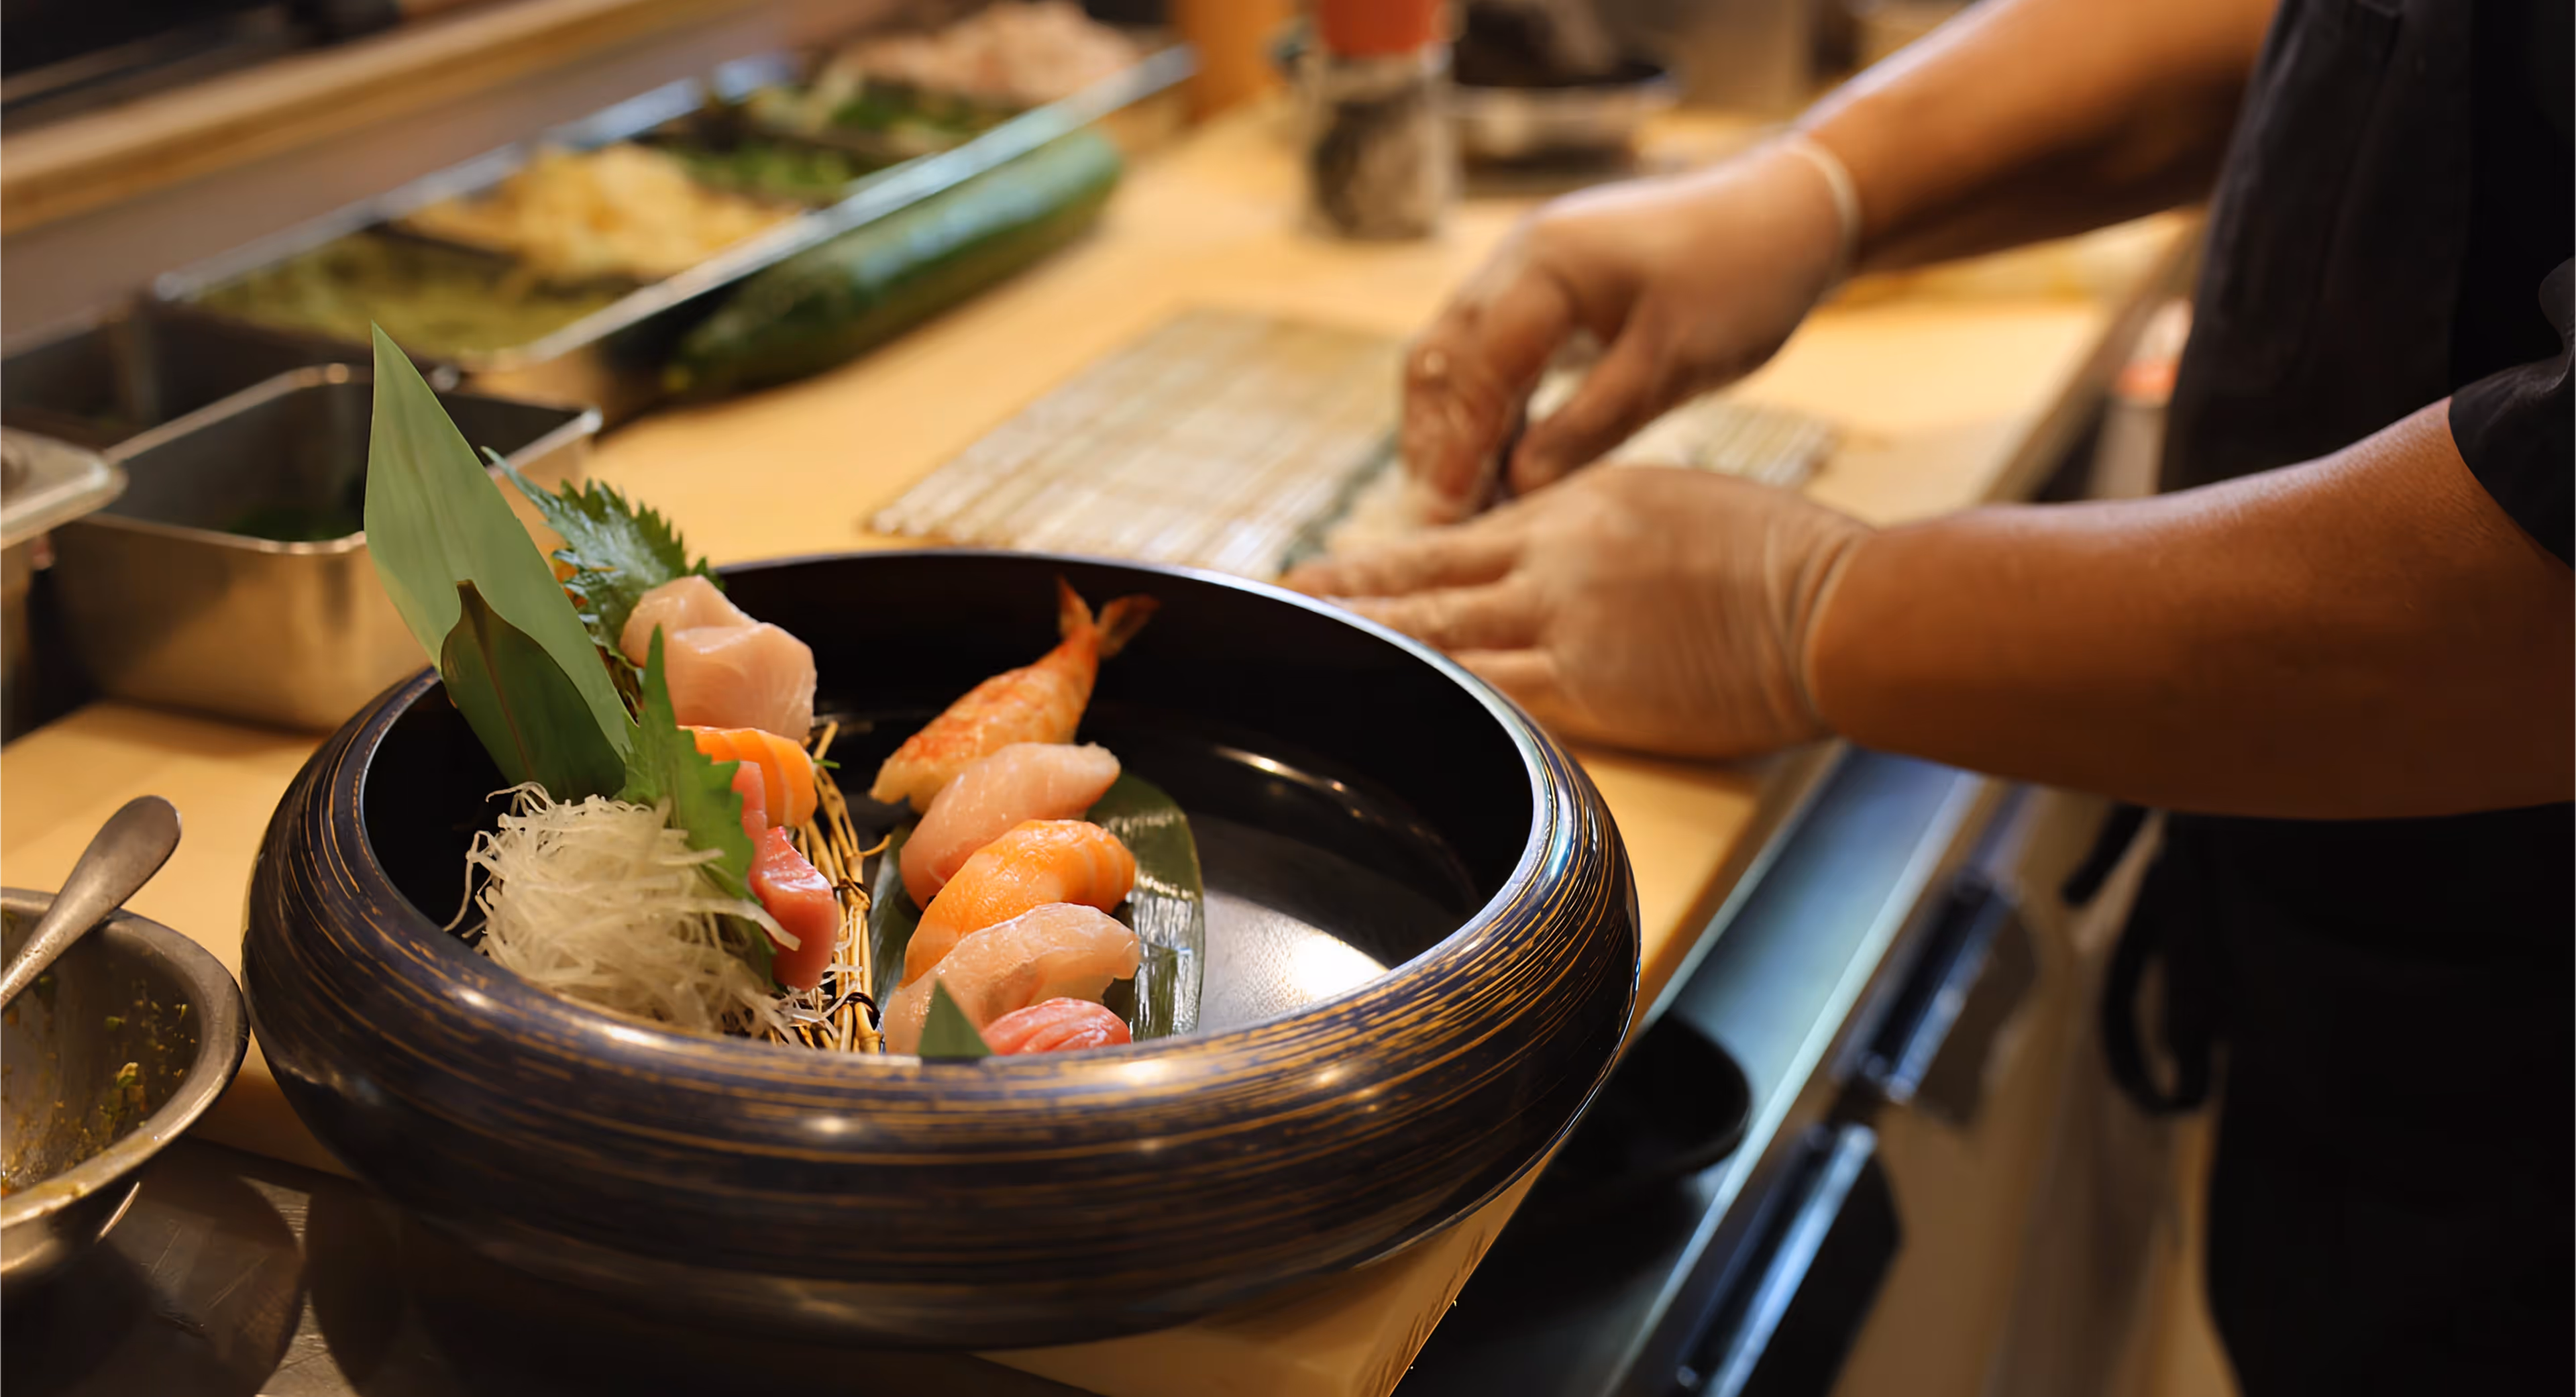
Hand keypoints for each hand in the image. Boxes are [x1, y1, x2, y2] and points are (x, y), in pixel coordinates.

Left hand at [1283, 468, 1870, 758]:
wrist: (1833, 602)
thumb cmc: (1781, 553)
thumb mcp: (1676, 503)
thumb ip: (1606, 525)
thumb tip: (1566, 550)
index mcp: (1578, 505)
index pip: (1459, 532)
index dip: (1393, 553)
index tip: (1343, 562)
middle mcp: (1554, 557)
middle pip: (1425, 579)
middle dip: (1351, 591)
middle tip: (1287, 594)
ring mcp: (1566, 623)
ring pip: (1442, 636)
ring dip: (1374, 646)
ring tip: (1312, 652)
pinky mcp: (1590, 689)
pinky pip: (1493, 697)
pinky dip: (1438, 700)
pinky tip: (1392, 710)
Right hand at [1403, 143, 1846, 521]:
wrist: (1788, 213)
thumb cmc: (1743, 282)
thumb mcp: (1673, 364)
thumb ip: (1590, 425)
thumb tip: (1516, 488)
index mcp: (1545, 267)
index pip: (1474, 371)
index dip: (1454, 452)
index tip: (1442, 523)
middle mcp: (1517, 260)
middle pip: (1439, 362)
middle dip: (1431, 444)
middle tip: (1435, 527)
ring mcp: (1525, 270)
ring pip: (1455, 360)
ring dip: (1450, 431)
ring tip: (1459, 509)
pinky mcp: (1545, 291)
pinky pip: (1491, 356)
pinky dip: (1487, 412)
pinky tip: (1500, 468)